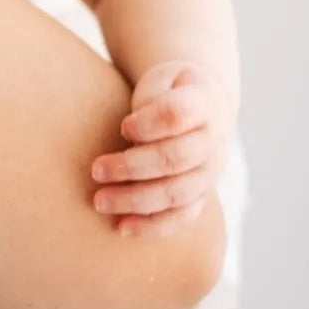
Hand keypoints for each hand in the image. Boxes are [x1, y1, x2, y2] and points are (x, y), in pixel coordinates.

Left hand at [90, 62, 230, 236]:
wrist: (202, 107)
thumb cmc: (168, 91)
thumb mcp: (161, 80)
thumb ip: (149, 102)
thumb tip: (132, 137)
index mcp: (204, 102)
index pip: (178, 115)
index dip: (148, 124)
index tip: (123, 126)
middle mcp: (212, 140)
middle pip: (174, 159)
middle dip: (131, 167)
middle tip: (96, 171)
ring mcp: (210, 172)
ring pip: (177, 193)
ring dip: (136, 200)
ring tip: (100, 201)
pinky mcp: (201, 196)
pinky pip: (181, 217)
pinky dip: (153, 226)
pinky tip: (123, 228)